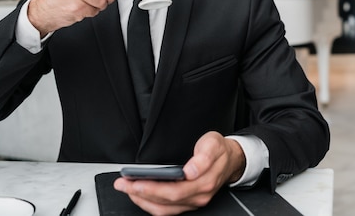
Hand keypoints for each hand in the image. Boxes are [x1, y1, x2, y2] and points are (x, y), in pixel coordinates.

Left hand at [113, 131, 245, 214]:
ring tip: (127, 189)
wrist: (232, 159)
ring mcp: (194, 201)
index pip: (173, 191)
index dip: (152, 188)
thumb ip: (203, 157)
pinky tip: (141, 194)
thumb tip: (190, 171)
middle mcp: (199, 196)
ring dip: (143, 201)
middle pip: (165, 202)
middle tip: (123, 184)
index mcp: (204, 182)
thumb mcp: (213, 144)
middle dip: (140, 193)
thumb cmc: (220, 150)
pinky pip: (167, 209)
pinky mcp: (189, 202)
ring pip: (164, 210)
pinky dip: (151, 203)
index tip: (134, 181)